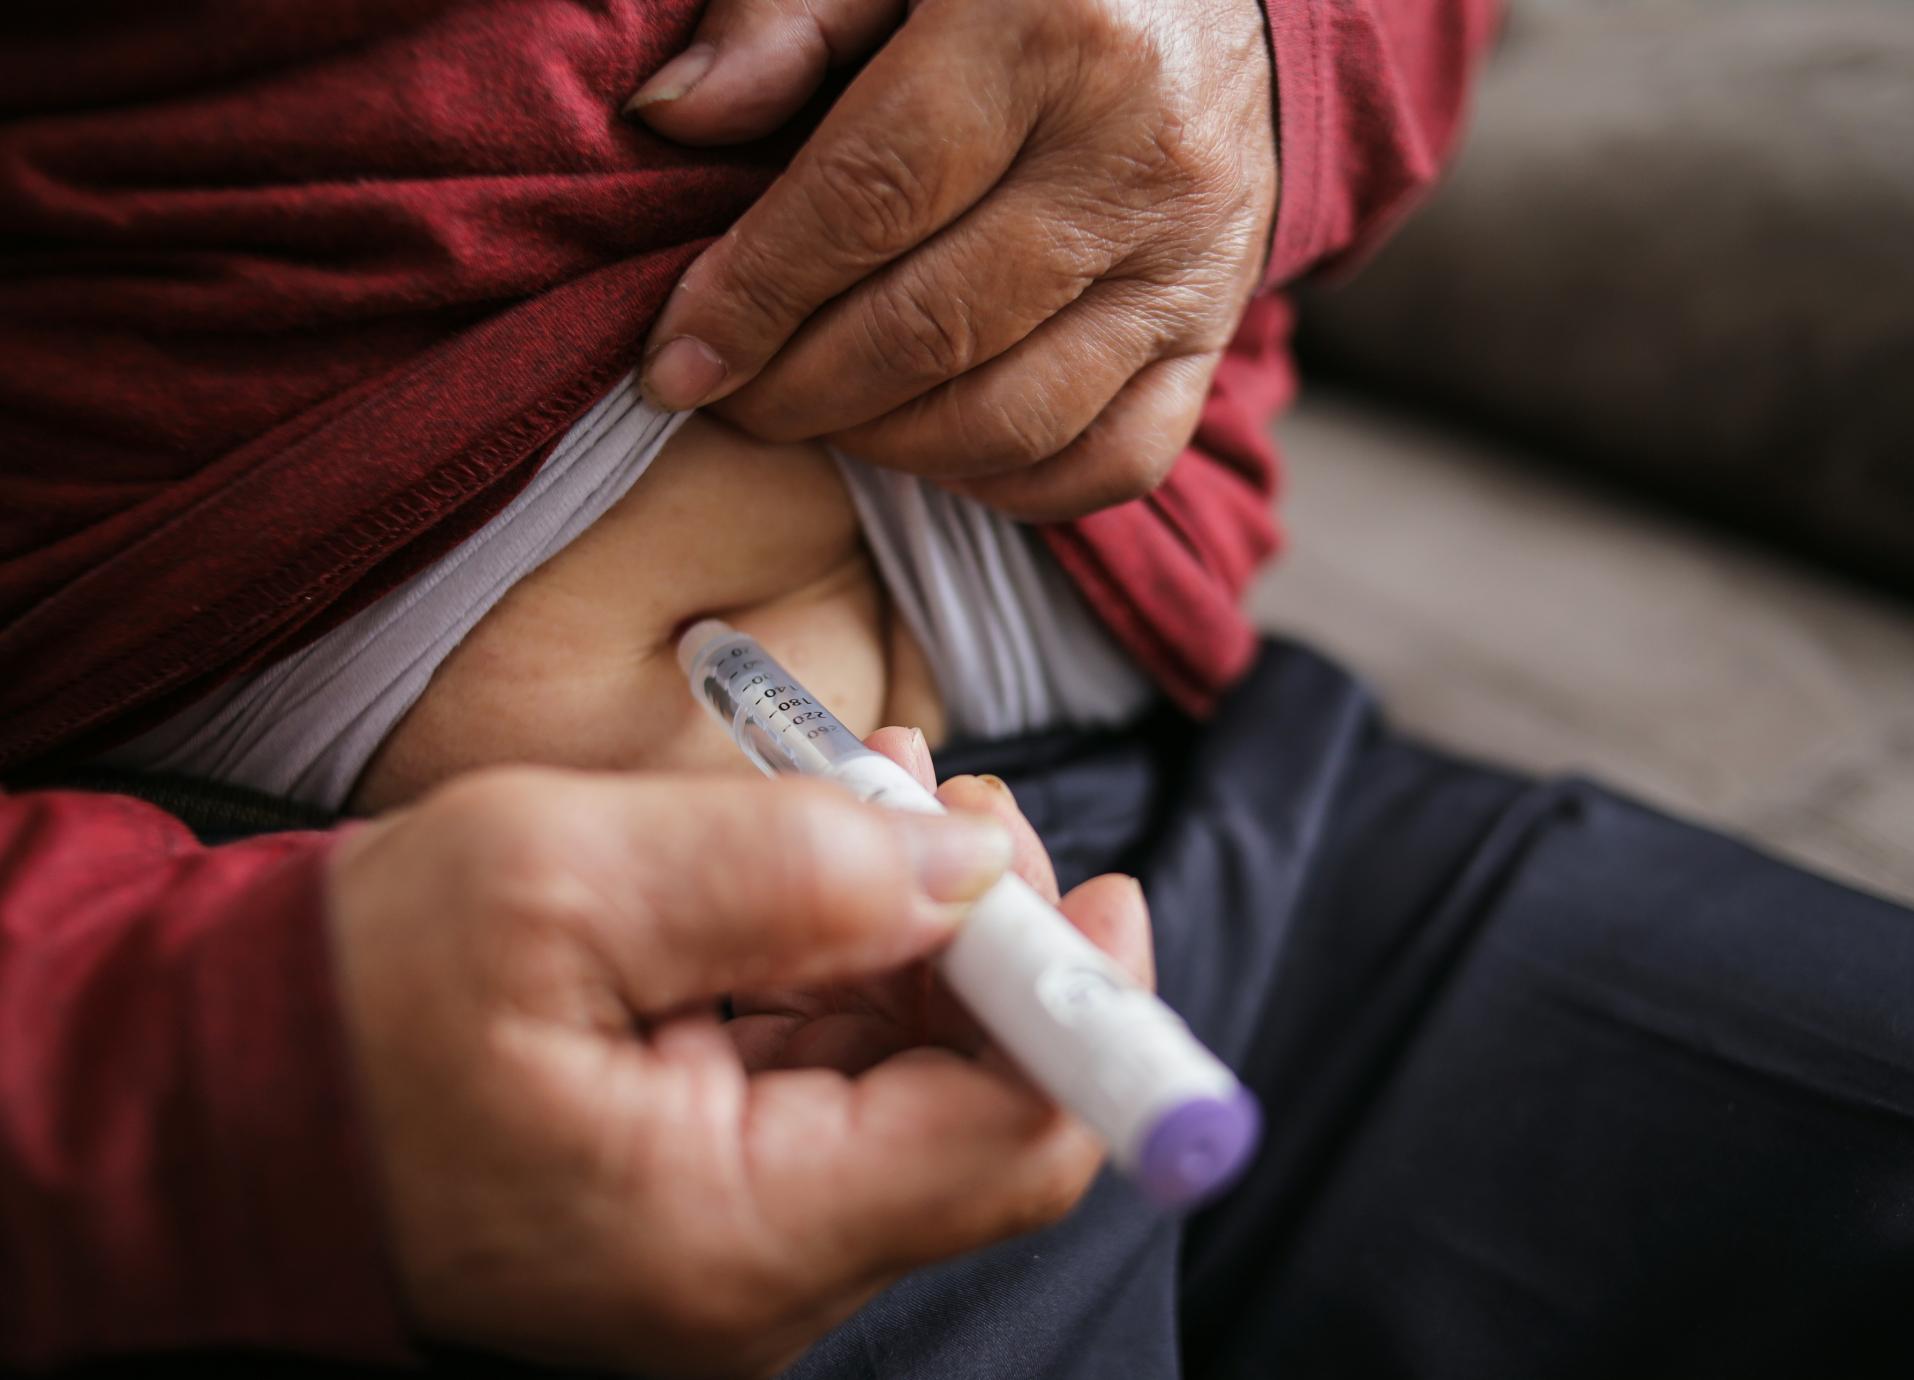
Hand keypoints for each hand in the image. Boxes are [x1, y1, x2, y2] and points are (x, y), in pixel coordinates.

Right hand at [329, 756, 1150, 1376]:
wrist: (225, 1094)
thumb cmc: (357, 995)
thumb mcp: (559, 883)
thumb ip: (782, 872)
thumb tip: (967, 863)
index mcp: (735, 1231)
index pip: (1008, 1144)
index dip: (1079, 1006)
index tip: (1088, 881)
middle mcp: (761, 1270)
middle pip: (974, 1101)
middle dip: (980, 931)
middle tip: (930, 790)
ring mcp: (738, 1239)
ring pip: (907, 1074)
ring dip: (909, 925)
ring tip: (863, 791)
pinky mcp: (710, 1192)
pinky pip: (831, 1077)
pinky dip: (844, 961)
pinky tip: (818, 859)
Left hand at [628, 0, 1277, 520]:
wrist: (1224, 0)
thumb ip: (789, 17)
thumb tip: (673, 115)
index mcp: (1048, 28)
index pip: (870, 195)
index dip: (756, 294)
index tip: (678, 361)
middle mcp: (1135, 154)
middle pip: (933, 327)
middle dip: (801, 391)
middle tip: (732, 400)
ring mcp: (1190, 258)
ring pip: (1016, 415)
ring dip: (888, 445)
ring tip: (819, 416)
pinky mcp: (1216, 331)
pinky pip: (1114, 461)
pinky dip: (1008, 483)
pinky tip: (934, 443)